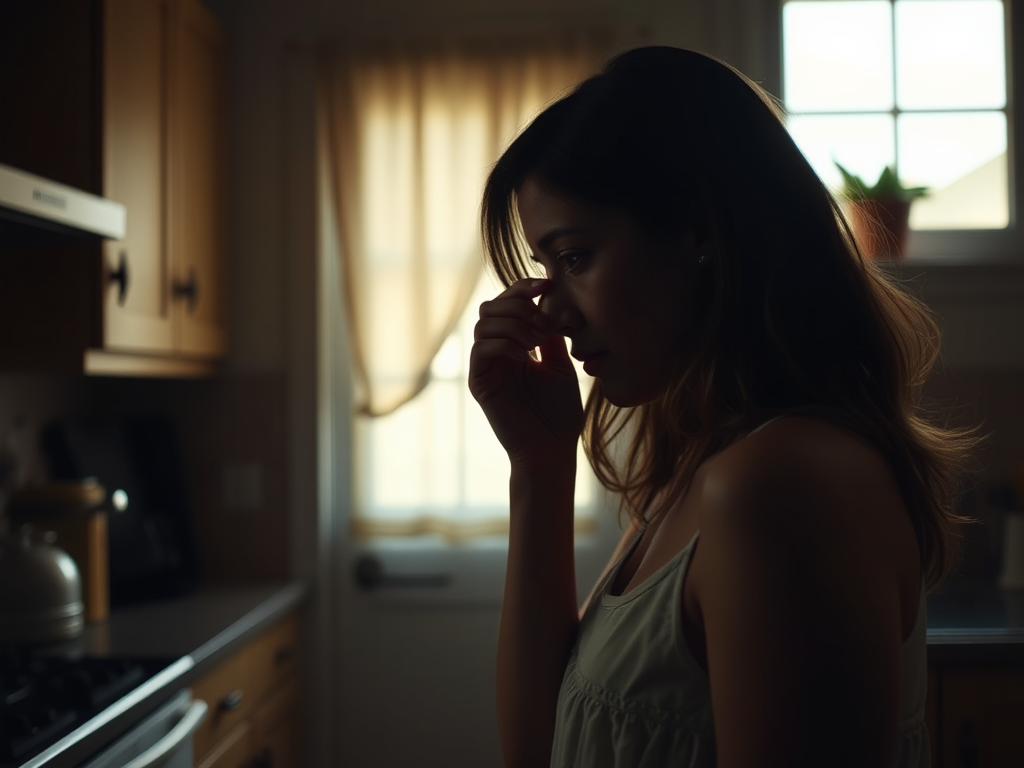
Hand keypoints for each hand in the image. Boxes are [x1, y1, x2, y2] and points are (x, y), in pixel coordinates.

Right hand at [469, 278, 583, 468]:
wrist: (552, 448)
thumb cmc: (559, 412)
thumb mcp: (559, 364)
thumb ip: (549, 334)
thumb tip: (549, 302)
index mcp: (513, 345)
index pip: (508, 305)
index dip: (523, 289)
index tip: (548, 285)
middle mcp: (495, 353)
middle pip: (490, 307)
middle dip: (519, 306)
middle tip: (544, 325)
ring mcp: (485, 367)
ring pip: (484, 324)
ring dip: (514, 325)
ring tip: (537, 342)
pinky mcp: (479, 383)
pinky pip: (482, 349)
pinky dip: (505, 343)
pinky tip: (525, 356)